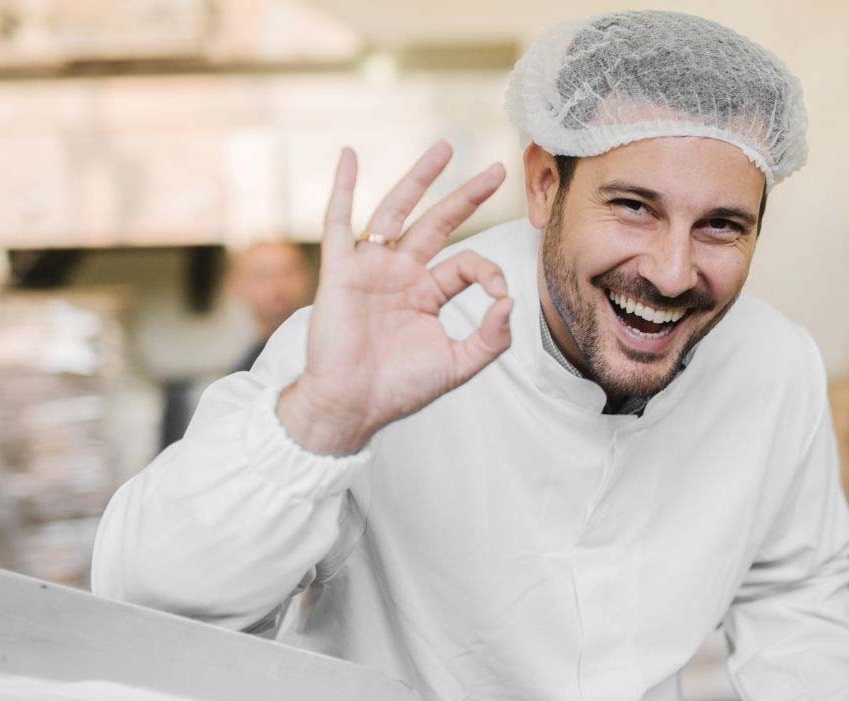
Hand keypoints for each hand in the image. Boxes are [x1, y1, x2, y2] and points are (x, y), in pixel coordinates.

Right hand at [278, 142, 513, 454]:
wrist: (353, 405)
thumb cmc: (401, 388)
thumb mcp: (459, 365)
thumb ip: (491, 337)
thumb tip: (511, 301)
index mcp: (429, 292)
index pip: (467, 263)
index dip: (489, 272)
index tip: (500, 297)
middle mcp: (402, 273)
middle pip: (438, 222)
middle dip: (467, 195)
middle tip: (498, 170)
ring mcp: (371, 267)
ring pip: (397, 211)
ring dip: (420, 178)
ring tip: (445, 149)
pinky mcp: (340, 271)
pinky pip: (338, 222)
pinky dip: (342, 188)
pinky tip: (349, 156)